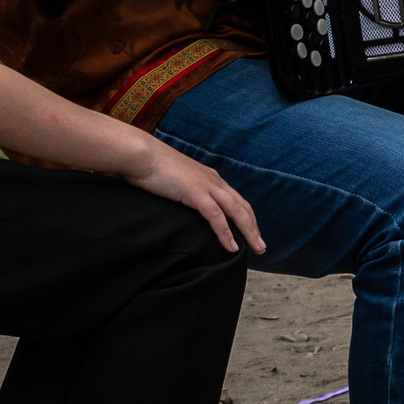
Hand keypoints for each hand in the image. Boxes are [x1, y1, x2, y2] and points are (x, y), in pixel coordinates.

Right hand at [118, 135, 266, 254]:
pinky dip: (226, 232)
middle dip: (254, 227)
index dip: (246, 217)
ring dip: (248, 231)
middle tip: (262, 246)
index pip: (236, 199)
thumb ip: (186, 190)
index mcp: (210, 177)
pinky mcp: (195, 193)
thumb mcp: (176, 180)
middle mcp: (214, 180)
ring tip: (257, 248)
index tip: (252, 233)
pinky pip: (216, 216)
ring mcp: (206, 186)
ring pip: (236, 211)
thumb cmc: (152, 168)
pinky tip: (231, 246)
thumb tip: (186, 201)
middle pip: (242, 206)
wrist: (141, 155)